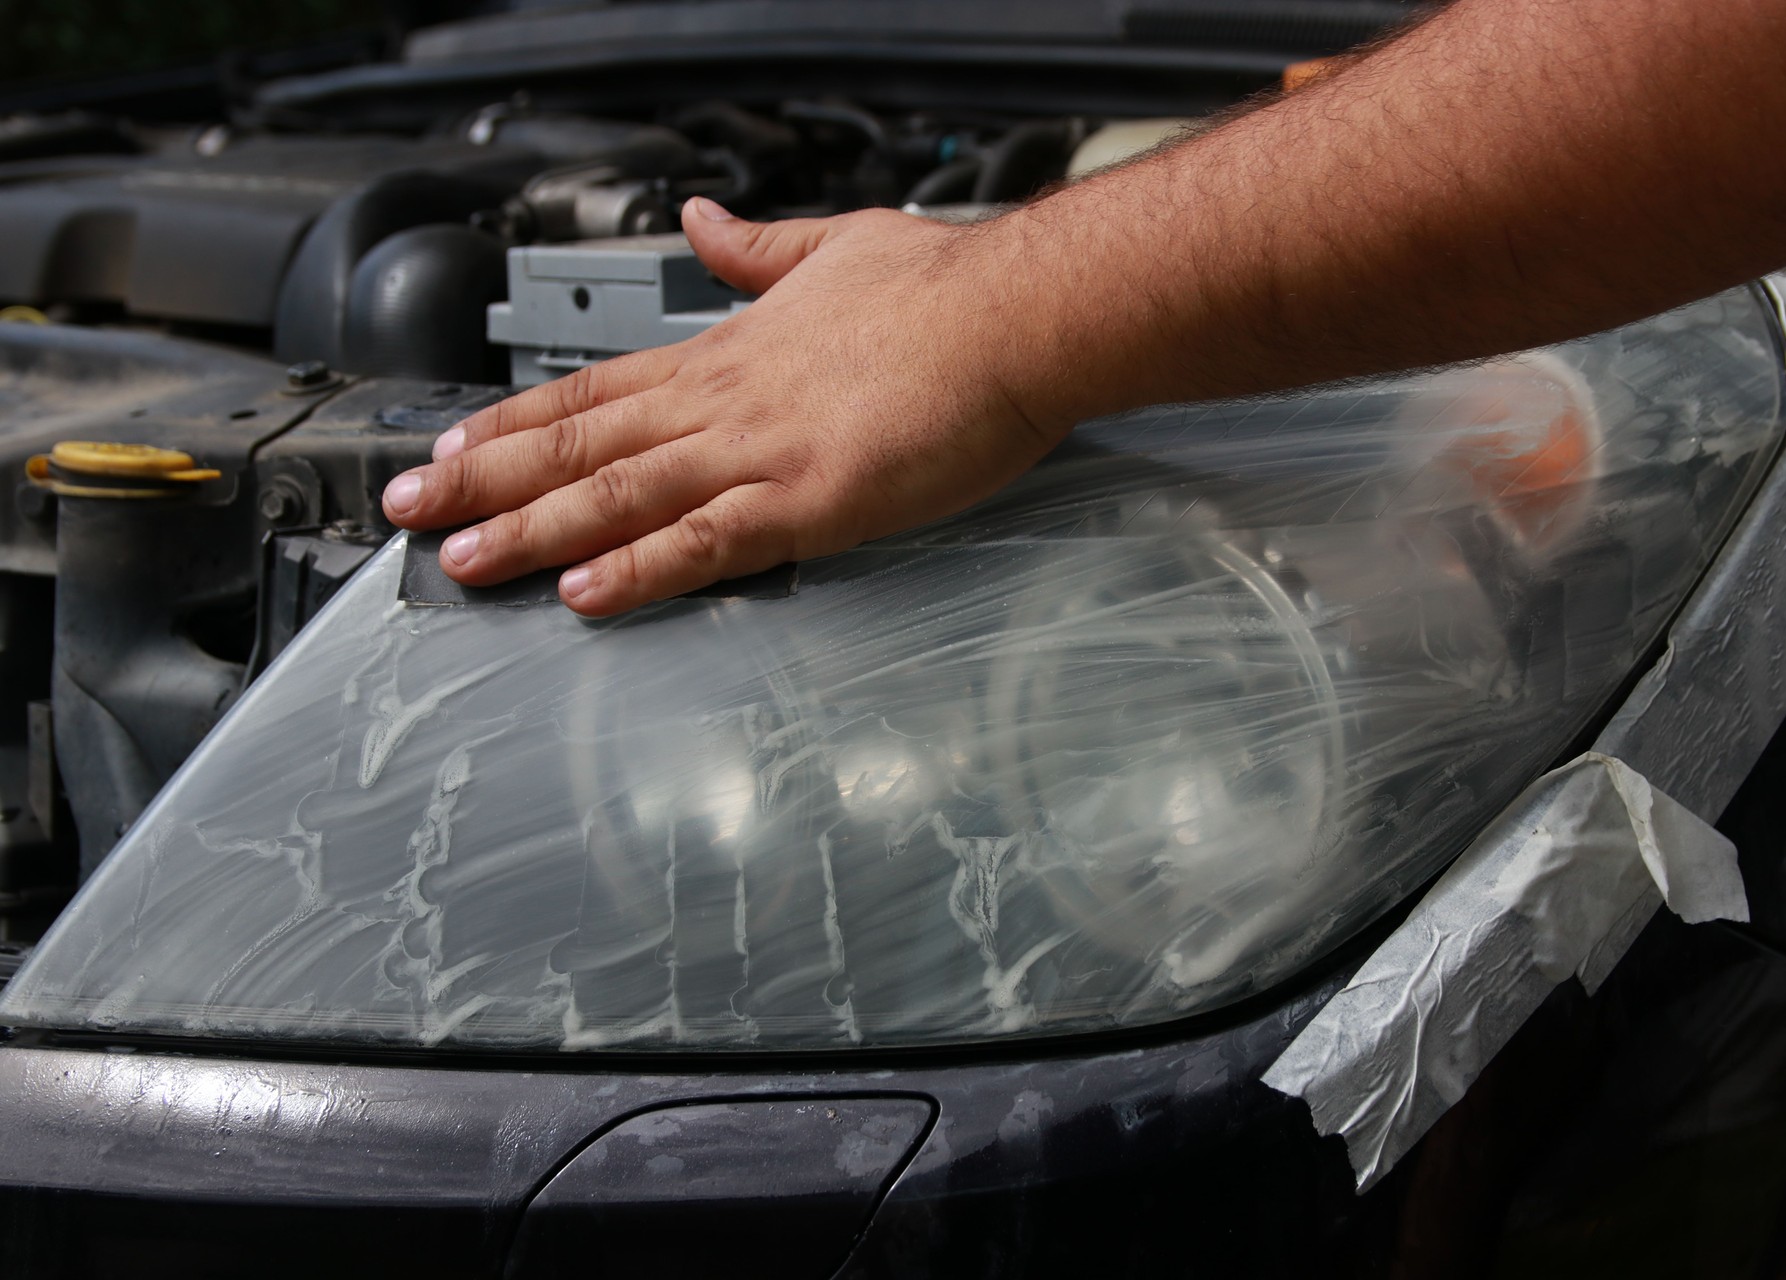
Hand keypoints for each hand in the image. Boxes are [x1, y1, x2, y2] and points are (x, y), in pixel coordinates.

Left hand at [380, 198, 1067, 615]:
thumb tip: (702, 218)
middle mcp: (724, 402)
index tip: (454, 444)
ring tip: (464, 562)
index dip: (515, 423)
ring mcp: (759, 453)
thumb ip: (757, 245)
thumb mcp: (835, 243)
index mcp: (729, 352)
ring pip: (621, 495)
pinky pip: (705, 543)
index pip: (595, 390)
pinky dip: (639, 569)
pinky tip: (583, 594)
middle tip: (412, 509)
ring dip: (533, 530)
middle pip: (580, 443)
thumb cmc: (943, 287)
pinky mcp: (808, 501)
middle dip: (487, 480)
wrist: (1016, 315)